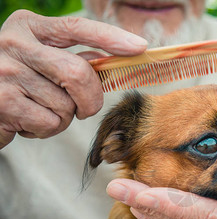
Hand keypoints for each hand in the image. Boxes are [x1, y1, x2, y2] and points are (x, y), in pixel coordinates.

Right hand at [0, 9, 147, 148]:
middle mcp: (15, 43)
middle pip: (79, 73)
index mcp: (28, 26)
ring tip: (40, 112)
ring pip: (66, 104)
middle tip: (85, 109)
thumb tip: (106, 61)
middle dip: (91, 99)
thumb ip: (70, 58)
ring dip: (63, 118)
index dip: (111, 37)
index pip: (77, 27)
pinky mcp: (3, 101)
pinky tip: (28, 123)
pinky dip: (47, 130)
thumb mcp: (39, 61)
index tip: (139, 46)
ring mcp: (7, 71)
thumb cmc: (17, 83)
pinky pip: (50, 123)